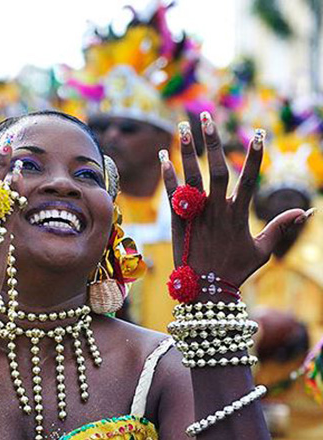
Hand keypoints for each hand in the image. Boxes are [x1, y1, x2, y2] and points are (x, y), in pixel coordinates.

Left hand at [161, 113, 311, 287]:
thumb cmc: (236, 271)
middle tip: (207, 117)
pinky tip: (163, 157)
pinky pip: (172, 195)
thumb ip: (281, 227)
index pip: (250, 179)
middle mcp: (217, 210)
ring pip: (192, 177)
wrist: (206, 290)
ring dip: (187, 151)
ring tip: (183, 127)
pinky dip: (168, 176)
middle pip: (217, 169)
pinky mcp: (178, 222)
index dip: (255, 156)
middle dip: (213, 142)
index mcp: (239, 214)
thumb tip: (308, 211)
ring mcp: (196, 215)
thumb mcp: (263, 250)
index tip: (258, 133)